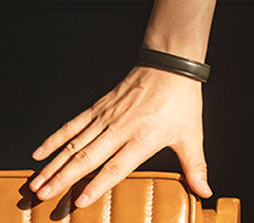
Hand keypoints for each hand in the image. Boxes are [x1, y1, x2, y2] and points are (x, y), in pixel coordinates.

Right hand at [29, 67, 210, 207]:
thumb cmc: (182, 100)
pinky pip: (74, 124)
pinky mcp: (100, 107)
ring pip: (75, 143)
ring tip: (36, 182)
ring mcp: (108, 117)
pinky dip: (56, 138)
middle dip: (63, 179)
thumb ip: (195, 166)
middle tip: (43, 196)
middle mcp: (121, 129)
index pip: (116, 167)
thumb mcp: (192, 134)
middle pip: (87, 157)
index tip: (80, 201)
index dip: (98, 184)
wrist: (171, 64)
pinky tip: (40, 152)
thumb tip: (205, 191)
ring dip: (54, 164)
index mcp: (143, 138)